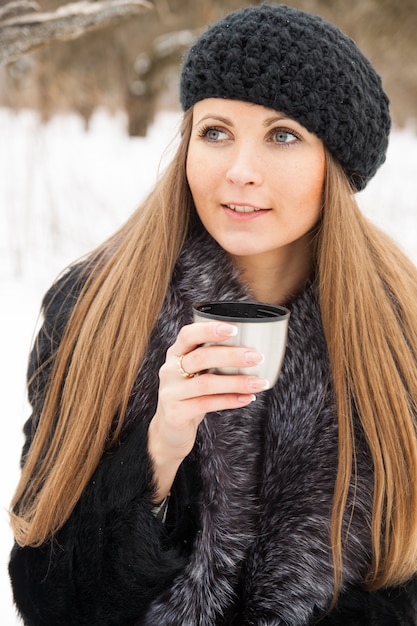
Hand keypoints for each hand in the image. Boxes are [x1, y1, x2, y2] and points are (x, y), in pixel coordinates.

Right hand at [147, 321, 267, 500]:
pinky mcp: (175, 413)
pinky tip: (247, 398)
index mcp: (176, 354)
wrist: (170, 430)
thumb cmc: (191, 395)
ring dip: (237, 382)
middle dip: (232, 356)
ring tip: (259, 382)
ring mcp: (170, 392)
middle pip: (201, 357)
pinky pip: (206, 404)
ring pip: (206, 383)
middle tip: (257, 357)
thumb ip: (214, 360)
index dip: (210, 330)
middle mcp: (169, 370)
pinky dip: (230, 400)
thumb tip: (253, 350)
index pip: (188, 334)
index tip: (235, 329)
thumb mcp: (196, 373)